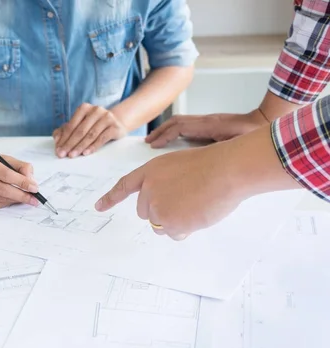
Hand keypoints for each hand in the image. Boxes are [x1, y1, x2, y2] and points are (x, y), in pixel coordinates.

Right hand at [0, 151, 39, 207]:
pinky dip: (7, 202)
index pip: (5, 174)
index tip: (34, 187)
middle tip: (34, 199)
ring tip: (26, 198)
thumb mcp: (0, 157)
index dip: (21, 182)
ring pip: (0, 198)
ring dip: (16, 199)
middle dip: (22, 195)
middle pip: (3, 189)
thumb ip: (19, 166)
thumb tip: (31, 180)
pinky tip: (13, 199)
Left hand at [53, 103, 125, 157]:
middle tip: (63, 154)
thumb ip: (65, 130)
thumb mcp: (80, 125)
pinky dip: (93, 146)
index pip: (71, 125)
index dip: (64, 138)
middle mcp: (96, 110)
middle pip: (80, 130)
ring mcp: (107, 117)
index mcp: (84, 108)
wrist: (116, 123)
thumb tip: (57, 140)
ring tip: (72, 155)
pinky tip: (86, 153)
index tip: (58, 150)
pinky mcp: (115, 127)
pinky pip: (102, 138)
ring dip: (80, 146)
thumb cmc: (94, 125)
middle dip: (70, 144)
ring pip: (90, 134)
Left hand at [95, 143, 244, 239]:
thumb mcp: (180, 167)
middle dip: (162, 212)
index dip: (111, 197)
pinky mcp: (167, 222)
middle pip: (146, 213)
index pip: (125, 186)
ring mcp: (156, 206)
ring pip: (160, 225)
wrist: (226, 170)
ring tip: (195, 205)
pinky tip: (198, 213)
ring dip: (176, 222)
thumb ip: (165, 185)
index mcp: (150, 171)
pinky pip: (173, 234)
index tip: (98, 207)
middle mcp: (148, 189)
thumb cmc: (212, 166)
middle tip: (186, 201)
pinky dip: (185, 229)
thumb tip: (163, 212)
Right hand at [145, 110, 267, 148]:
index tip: (153, 145)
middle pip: (176, 122)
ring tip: (156, 141)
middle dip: (160, 132)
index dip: (164, 135)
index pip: (180, 126)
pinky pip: (188, 125)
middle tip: (148, 142)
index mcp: (209, 125)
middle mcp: (206, 120)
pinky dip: (176, 132)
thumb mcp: (235, 145)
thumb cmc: (253, 134)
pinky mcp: (210, 124)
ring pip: (181, 122)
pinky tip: (174, 141)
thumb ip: (218, 150)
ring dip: (166, 130)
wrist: (265, 121)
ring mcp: (208, 121)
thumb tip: (201, 160)